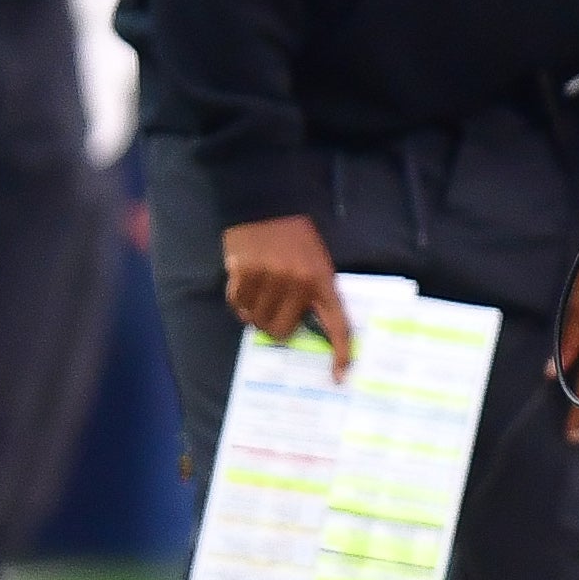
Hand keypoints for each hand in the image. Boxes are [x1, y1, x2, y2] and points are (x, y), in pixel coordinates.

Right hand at [222, 215, 350, 378]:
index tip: (339, 376)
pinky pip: (238, 305)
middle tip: (272, 308)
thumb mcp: (316, 260)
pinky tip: (244, 280)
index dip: (340, 352)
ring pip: (256, 320)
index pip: (337, 323)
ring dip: (254, 311)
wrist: (265, 203)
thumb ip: (312, 293)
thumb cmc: (294, 236)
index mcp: (322, 280)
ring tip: (259, 287)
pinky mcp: (244, 272)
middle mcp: (298, 282)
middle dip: (274, 325)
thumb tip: (297, 330)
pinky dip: (238, 299)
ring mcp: (270, 278)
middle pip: (282, 330)